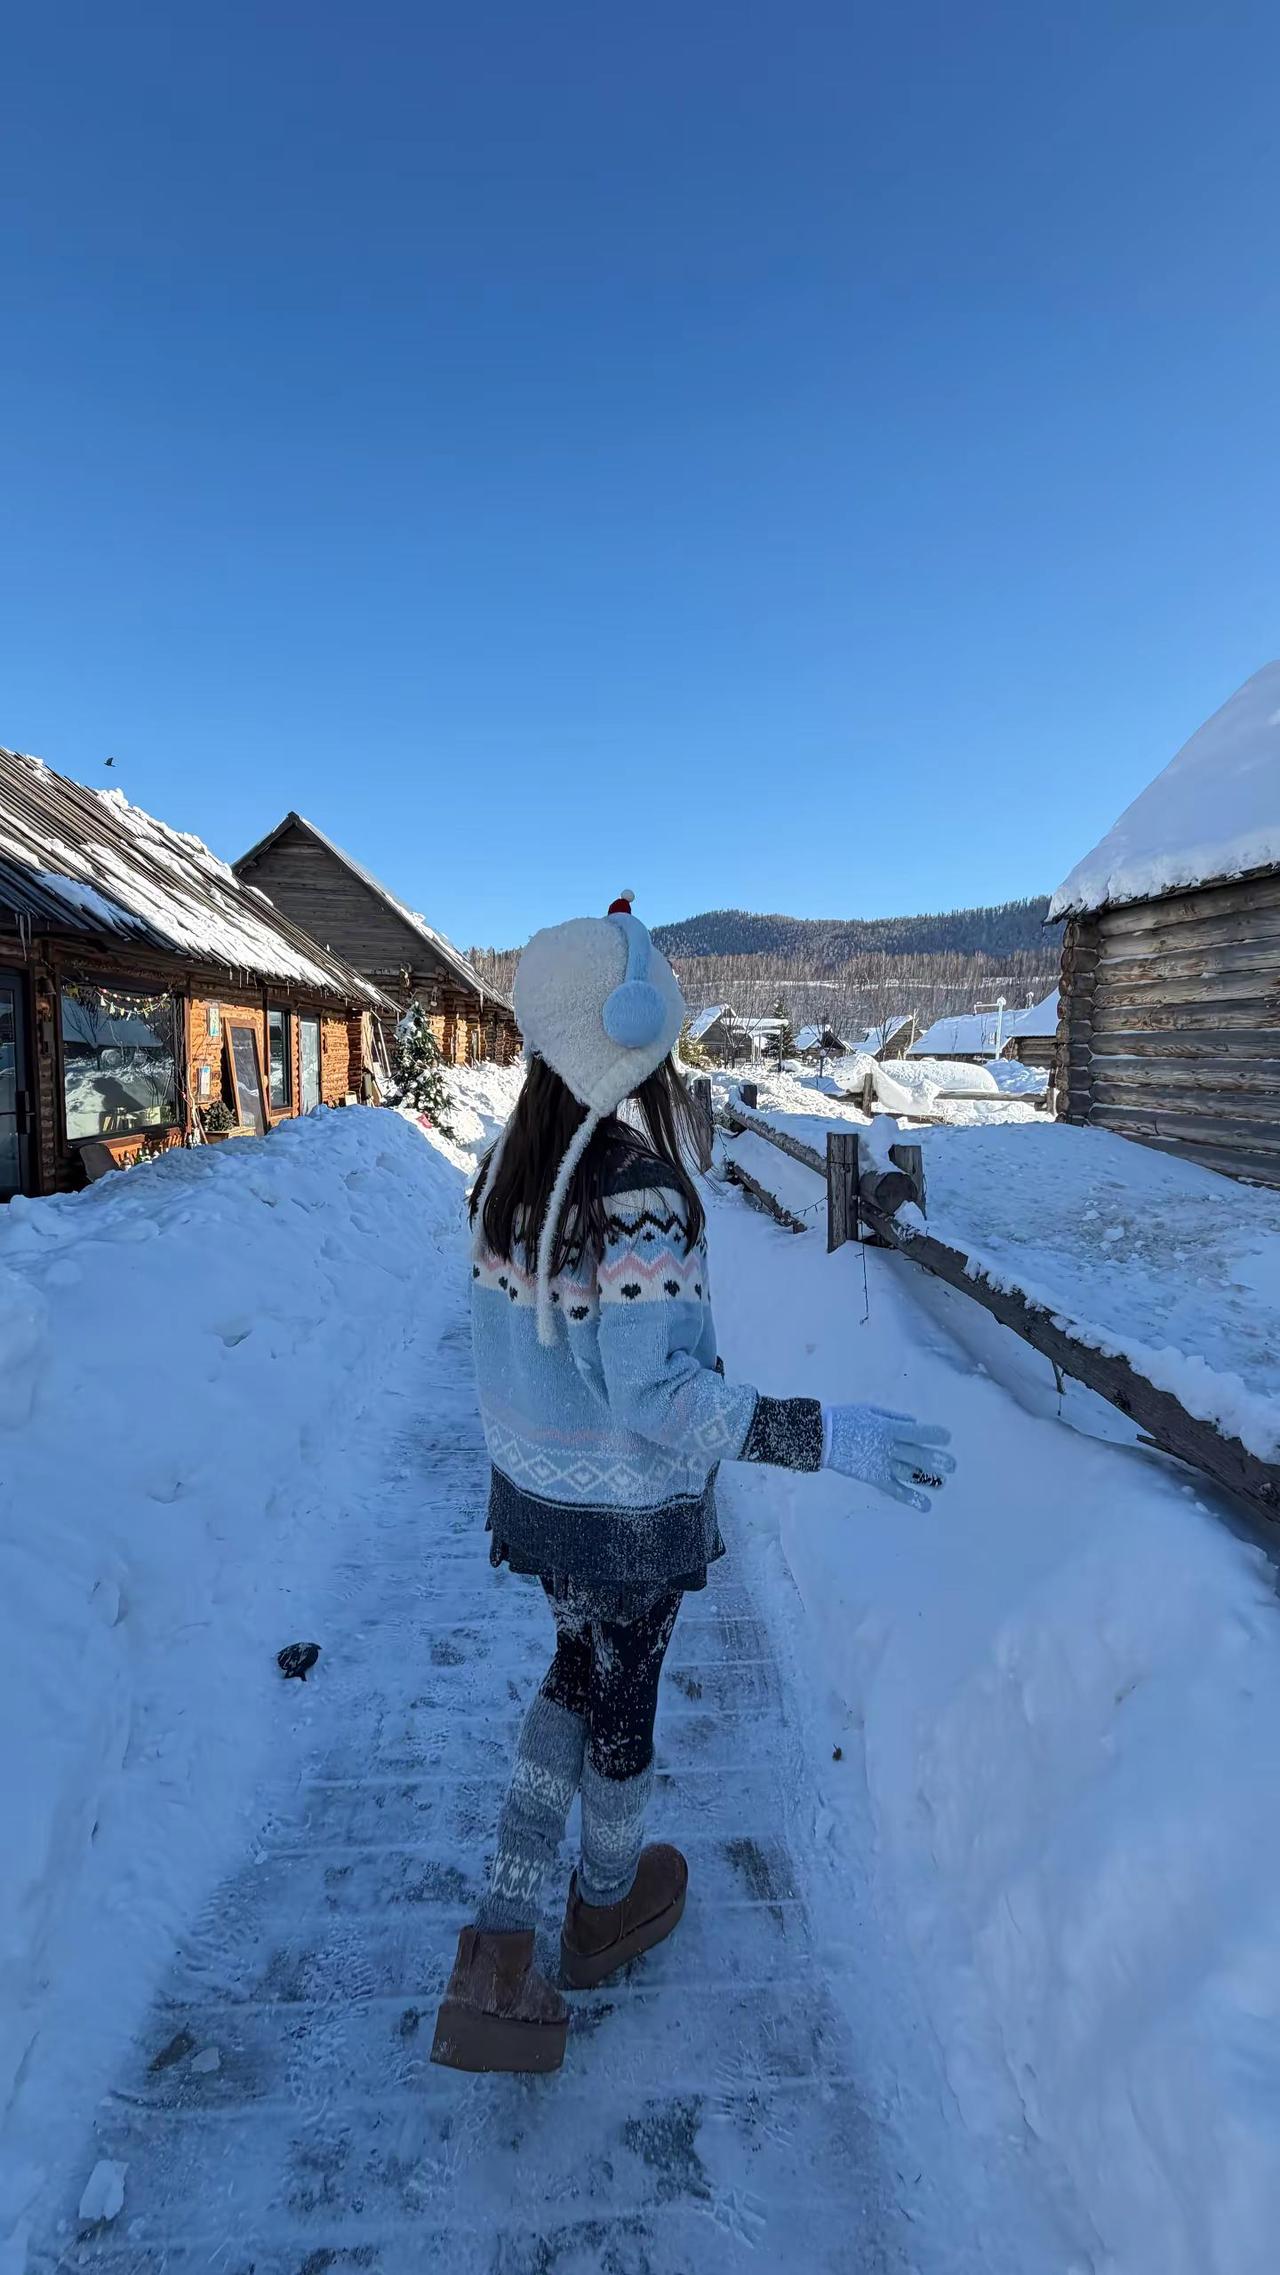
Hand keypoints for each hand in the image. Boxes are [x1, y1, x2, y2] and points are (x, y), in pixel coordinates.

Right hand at [822, 1403, 954, 1511]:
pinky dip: (910, 1497)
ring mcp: (882, 1464)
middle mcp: (889, 1447)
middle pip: (917, 1454)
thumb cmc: (844, 1419)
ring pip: (910, 1473)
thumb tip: (913, 1423)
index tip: (947, 1437)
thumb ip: (893, 1417)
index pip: (917, 1432)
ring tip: (943, 1484)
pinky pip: (894, 1489)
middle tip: (953, 1466)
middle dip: (937, 1459)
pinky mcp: (874, 1478)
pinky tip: (925, 1505)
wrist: (821, 1438)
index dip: (934, 1434)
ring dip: (928, 1479)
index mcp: (888, 1428)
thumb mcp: (869, 1410)